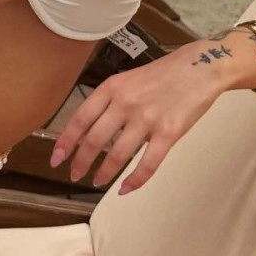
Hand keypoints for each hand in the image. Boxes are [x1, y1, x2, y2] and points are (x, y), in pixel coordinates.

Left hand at [49, 51, 224, 194]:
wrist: (200, 67)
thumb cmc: (162, 75)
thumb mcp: (127, 80)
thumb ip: (109, 102)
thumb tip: (89, 131)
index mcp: (111, 87)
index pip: (80, 119)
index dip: (65, 142)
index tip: (56, 158)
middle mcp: (125, 102)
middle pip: (94, 139)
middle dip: (81, 162)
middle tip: (74, 174)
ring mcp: (147, 118)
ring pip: (117, 154)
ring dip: (104, 172)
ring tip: (98, 181)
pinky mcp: (169, 132)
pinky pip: (148, 163)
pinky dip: (135, 180)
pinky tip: (125, 188)